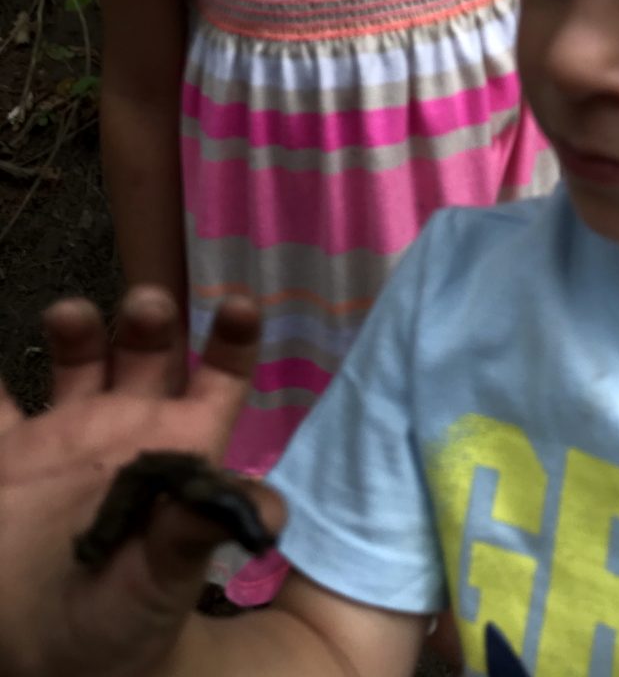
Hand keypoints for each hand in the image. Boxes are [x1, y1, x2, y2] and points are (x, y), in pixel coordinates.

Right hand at [0, 288, 284, 676]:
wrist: (43, 663)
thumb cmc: (121, 623)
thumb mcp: (164, 577)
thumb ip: (200, 530)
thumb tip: (270, 512)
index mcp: (179, 448)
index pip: (220, 377)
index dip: (232, 338)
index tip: (239, 302)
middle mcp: (130, 429)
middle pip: (150, 351)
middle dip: (149, 319)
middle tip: (146, 305)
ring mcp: (68, 436)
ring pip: (81, 360)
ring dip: (79, 329)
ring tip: (68, 314)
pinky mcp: (8, 456)